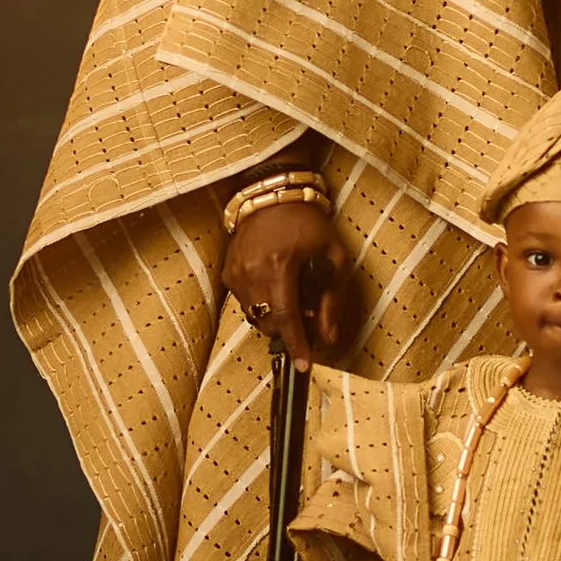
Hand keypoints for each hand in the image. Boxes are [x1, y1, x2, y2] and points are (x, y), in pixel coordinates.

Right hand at [223, 197, 351, 363]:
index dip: (296, 345)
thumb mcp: (333, 256)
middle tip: (306, 315)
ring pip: (254, 317)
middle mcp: (252, 272)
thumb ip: (333, 299)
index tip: (304, 365)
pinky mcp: (228, 272)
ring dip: (274, 316)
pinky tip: (274, 284)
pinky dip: (261, 303)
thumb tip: (329, 337)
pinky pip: (245, 303)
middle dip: (288, 329)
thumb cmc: (307, 223)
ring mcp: (236, 272)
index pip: (286, 318)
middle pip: (268, 324)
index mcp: (279, 265)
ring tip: (291, 295)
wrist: (273, 195)